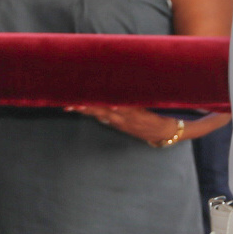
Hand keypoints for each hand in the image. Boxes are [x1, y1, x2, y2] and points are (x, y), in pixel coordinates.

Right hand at [66, 105, 183, 146]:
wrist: (165, 131)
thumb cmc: (147, 125)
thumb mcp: (127, 123)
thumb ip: (115, 116)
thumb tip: (103, 110)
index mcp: (116, 120)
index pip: (95, 113)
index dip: (81, 109)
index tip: (67, 105)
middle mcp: (120, 119)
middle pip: (98, 112)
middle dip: (83, 107)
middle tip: (69, 103)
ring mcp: (129, 117)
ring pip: (109, 110)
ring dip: (96, 106)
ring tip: (84, 102)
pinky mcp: (140, 114)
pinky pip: (127, 109)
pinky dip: (119, 107)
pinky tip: (112, 105)